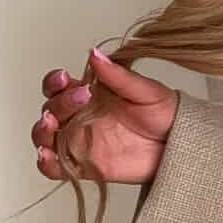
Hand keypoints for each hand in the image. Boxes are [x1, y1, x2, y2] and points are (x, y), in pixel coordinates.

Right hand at [32, 46, 179, 185]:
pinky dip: (46, 163)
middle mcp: (80, 117)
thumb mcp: (145, 91)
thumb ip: (118, 76)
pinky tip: (48, 155)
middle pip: (51, 110)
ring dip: (42, 131)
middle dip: (57, 104)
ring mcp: (81, 142)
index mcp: (90, 95)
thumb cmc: (164, 114)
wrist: (180, 145)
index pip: (59, 86)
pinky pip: (57, 168)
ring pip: (47, 137)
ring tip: (51, 125)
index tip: (65, 78)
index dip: (55, 82)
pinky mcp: (85, 165)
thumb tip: (96, 55)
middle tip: (78, 100)